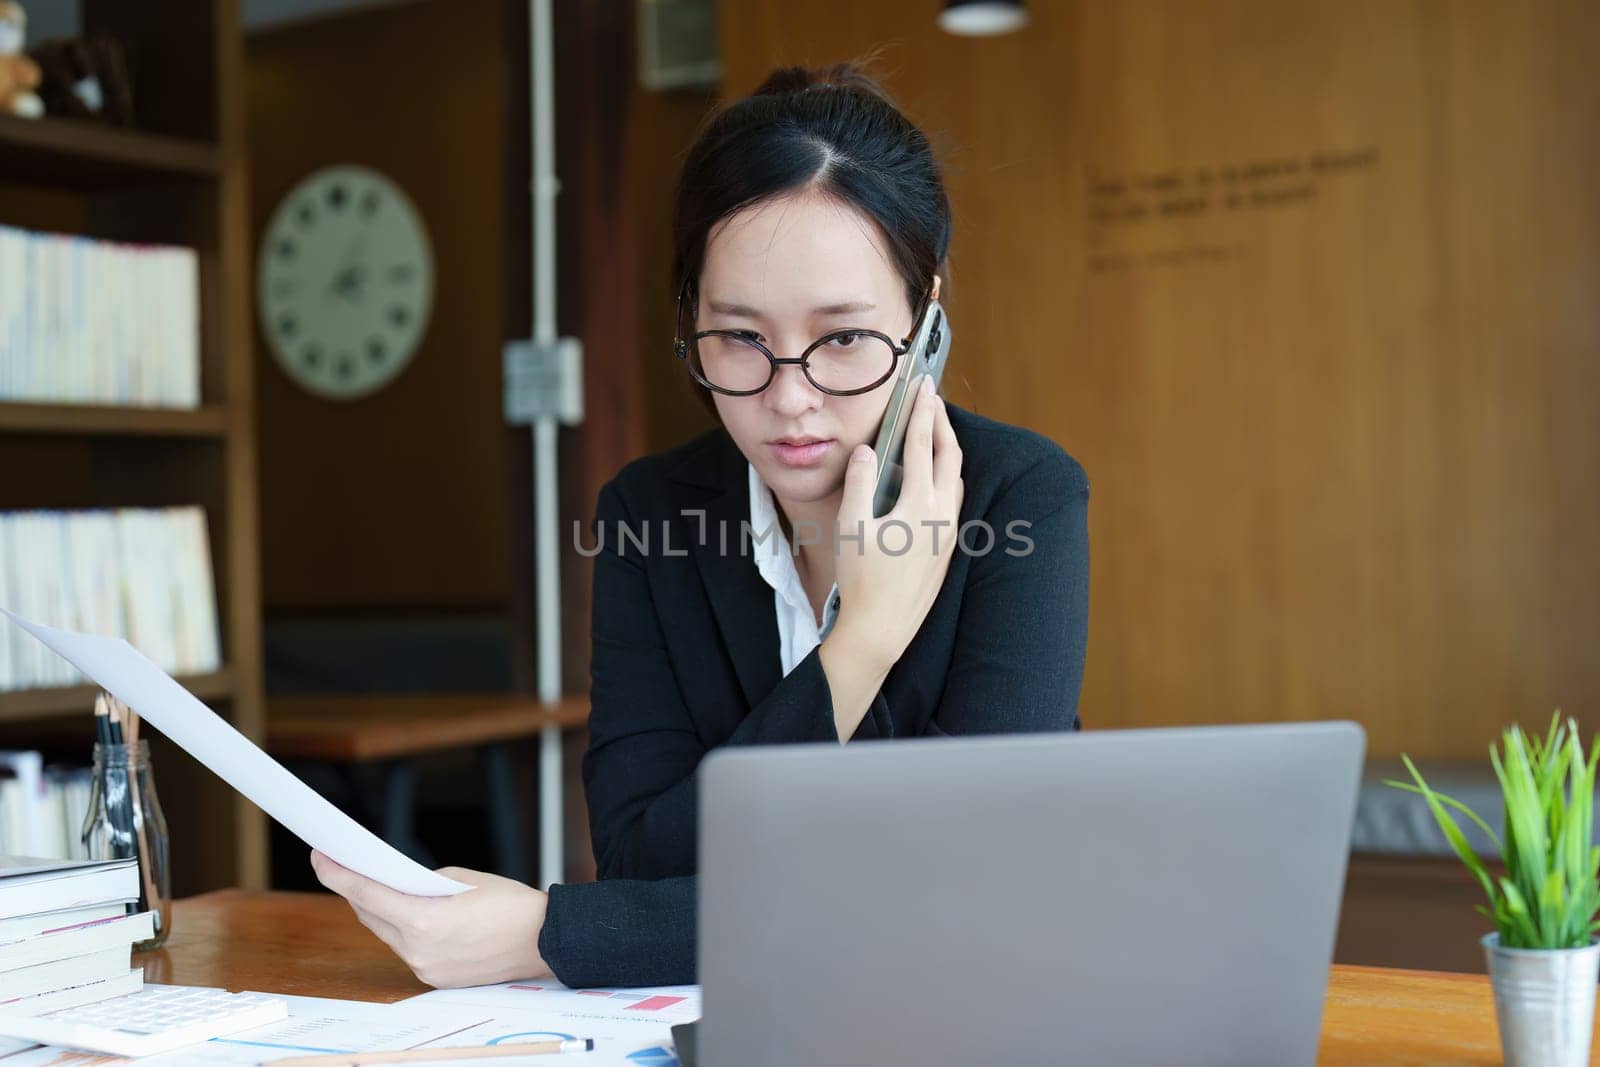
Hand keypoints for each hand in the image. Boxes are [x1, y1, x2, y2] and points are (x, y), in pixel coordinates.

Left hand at [309, 849, 552, 987]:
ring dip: (378, 911)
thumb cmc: (509, 903)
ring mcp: (426, 968)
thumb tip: (397, 888)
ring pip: (387, 935)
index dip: (338, 874)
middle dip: (355, 890)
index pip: (367, 894)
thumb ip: (421, 883)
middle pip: (370, 917)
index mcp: (424, 919)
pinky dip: (402, 930)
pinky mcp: (436, 978)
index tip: (320, 857)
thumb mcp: (461, 878)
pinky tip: (403, 914)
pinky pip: (407, 950)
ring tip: (370, 887)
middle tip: (340, 865)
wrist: (543, 939)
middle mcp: (419, 950)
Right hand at [831, 376, 963, 669]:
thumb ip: (860, 483)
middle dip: (942, 423)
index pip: (922, 445)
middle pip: (950, 456)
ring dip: (947, 450)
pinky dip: (946, 477)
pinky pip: (954, 500)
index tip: (923, 386)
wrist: (882, 629)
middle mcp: (943, 515)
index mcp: (920, 505)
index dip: (921, 411)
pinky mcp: (947, 549)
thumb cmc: (863, 581)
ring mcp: (949, 533)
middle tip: (933, 399)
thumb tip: (868, 452)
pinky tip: (934, 480)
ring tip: (936, 432)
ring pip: (956, 479)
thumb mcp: (852, 527)